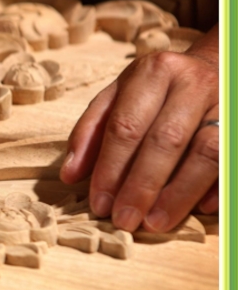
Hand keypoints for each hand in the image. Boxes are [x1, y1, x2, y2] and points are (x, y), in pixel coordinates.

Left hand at [60, 26, 218, 231]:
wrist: (213, 66)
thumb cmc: (153, 92)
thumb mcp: (116, 97)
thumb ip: (89, 133)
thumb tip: (69, 175)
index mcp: (153, 73)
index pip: (126, 126)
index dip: (110, 168)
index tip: (99, 204)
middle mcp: (193, 83)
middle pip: (165, 140)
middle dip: (141, 186)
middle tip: (124, 220)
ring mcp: (226, 102)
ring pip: (206, 152)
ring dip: (179, 193)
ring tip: (154, 223)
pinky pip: (233, 159)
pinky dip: (219, 187)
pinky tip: (201, 210)